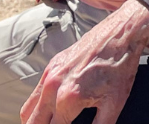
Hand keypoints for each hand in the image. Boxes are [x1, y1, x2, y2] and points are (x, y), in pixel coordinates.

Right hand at [21, 1, 148, 123]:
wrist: (120, 33)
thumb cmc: (120, 67)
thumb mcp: (114, 104)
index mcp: (68, 99)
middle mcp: (53, 86)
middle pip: (33, 123)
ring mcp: (49, 74)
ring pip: (28, 111)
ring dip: (36, 121)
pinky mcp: (51, 66)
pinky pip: (34, 94)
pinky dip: (37, 107)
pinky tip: (50, 111)